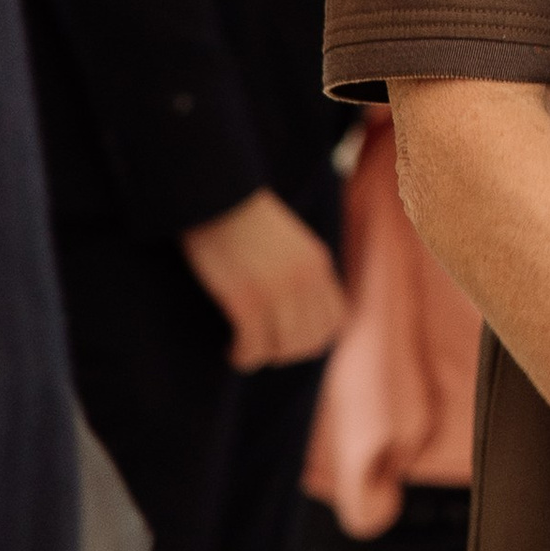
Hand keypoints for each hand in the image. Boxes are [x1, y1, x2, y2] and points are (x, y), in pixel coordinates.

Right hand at [181, 190, 345, 370]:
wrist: (214, 193)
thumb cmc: (242, 217)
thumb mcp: (288, 241)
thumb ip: (301, 271)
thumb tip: (299, 311)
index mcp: (318, 263)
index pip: (335, 321)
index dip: (312, 338)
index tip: (286, 337)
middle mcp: (305, 280)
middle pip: (310, 341)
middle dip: (285, 352)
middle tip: (260, 346)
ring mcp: (278, 290)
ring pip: (283, 349)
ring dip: (263, 357)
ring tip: (242, 350)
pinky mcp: (246, 298)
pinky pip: (254, 347)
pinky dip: (243, 357)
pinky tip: (230, 350)